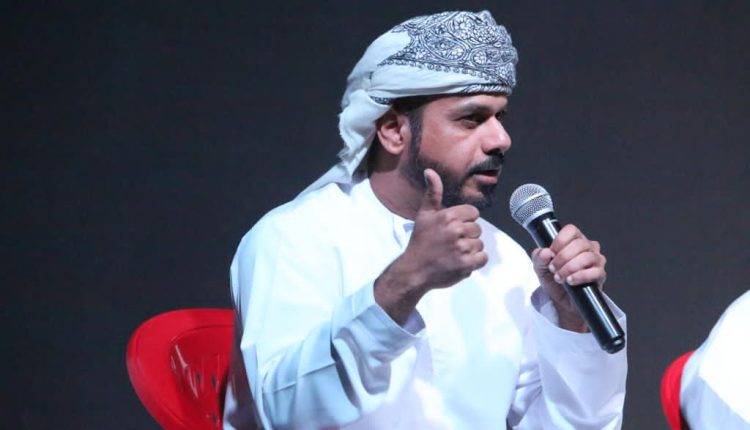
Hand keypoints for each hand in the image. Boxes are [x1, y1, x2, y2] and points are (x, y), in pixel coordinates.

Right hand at [374, 169, 487, 323]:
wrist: (414, 270)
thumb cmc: (420, 241)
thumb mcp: (424, 214)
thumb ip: (432, 193)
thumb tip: (430, 171)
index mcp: (448, 216)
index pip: (473, 213)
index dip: (464, 221)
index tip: (452, 229)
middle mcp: (456, 230)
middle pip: (477, 229)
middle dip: (467, 236)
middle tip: (451, 243)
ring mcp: (462, 248)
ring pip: (480, 244)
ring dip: (470, 250)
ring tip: (454, 253)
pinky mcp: (466, 264)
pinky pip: (483, 258)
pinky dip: (475, 261)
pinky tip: (461, 261)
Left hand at [531, 224, 606, 331]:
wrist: (562, 301)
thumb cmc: (554, 281)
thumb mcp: (541, 268)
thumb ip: (538, 258)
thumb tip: (544, 252)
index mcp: (574, 240)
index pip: (571, 230)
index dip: (560, 241)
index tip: (551, 253)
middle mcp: (588, 247)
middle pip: (579, 244)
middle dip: (562, 257)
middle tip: (553, 269)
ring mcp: (596, 260)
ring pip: (587, 257)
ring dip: (569, 268)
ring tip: (560, 277)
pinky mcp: (600, 274)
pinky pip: (595, 271)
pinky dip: (580, 276)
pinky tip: (570, 281)